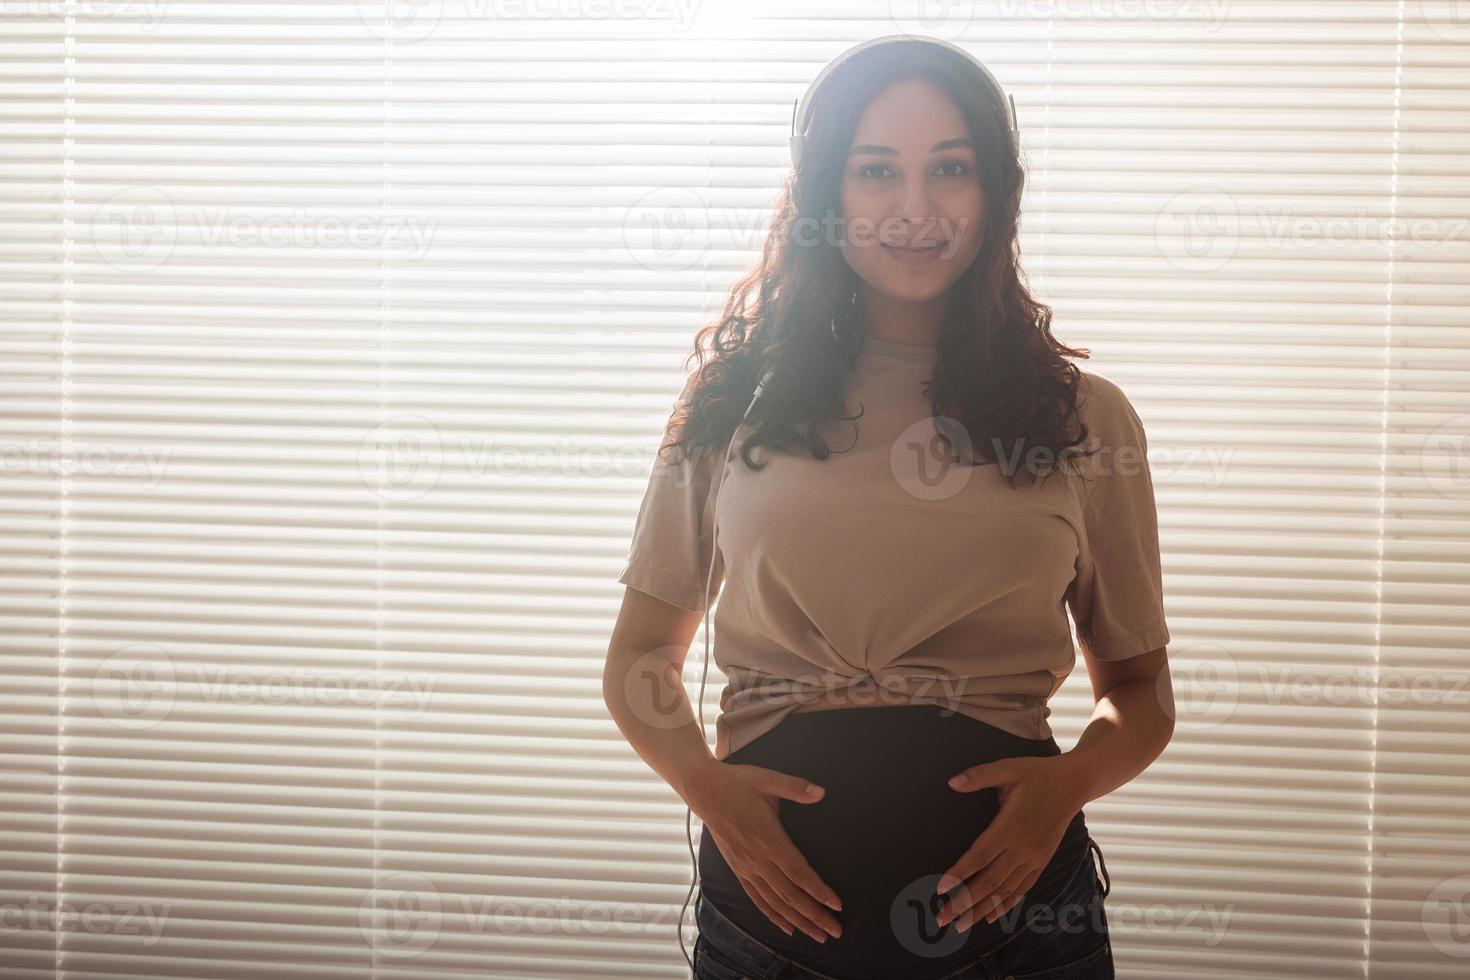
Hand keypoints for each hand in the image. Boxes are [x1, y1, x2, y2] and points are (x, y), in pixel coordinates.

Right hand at [685, 760, 843, 942]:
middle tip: (835, 931)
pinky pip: (757, 899)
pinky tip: (787, 927)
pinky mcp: (738, 869)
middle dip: (814, 915)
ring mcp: (746, 867)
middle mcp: (758, 859)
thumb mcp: (768, 779)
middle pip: (790, 895)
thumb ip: (795, 788)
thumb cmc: (738, 783)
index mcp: (768, 839)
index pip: (799, 872)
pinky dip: (773, 916)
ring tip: (817, 935)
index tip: (837, 905)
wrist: (704, 790)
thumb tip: (820, 792)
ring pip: (775, 902)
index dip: (819, 891)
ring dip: (798, 921)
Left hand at [932, 754, 1083, 931]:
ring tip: (959, 926)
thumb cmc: (1037, 774)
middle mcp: (1022, 847)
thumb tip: (952, 782)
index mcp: (1010, 825)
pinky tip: (990, 917)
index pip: (980, 855)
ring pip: (1004, 891)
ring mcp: (1033, 858)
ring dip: (981, 910)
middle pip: (989, 881)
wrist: (1073, 784)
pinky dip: (1005, 904)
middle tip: (942, 918)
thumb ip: (979, 776)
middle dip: (964, 902)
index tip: (941, 888)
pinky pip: (1022, 888)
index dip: (960, 873)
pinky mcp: (1041, 861)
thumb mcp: (1008, 768)